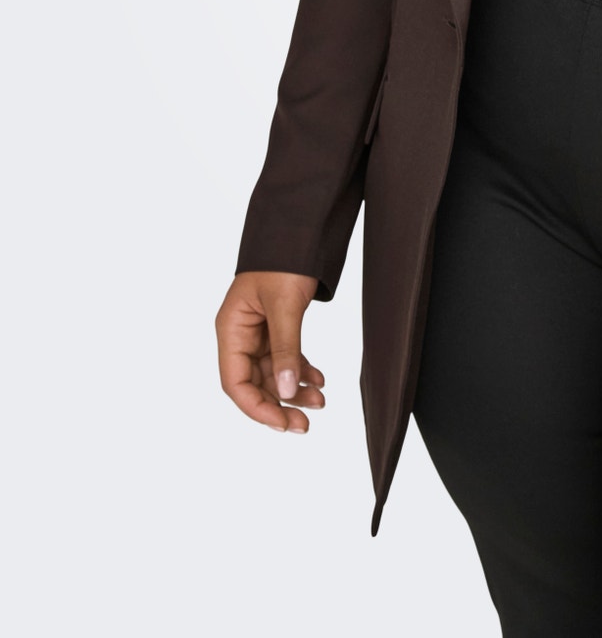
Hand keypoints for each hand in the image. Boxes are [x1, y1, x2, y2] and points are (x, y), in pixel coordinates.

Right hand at [216, 271, 324, 433]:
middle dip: (279, 404)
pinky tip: (318, 380)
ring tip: (320, 402)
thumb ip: (286, 349)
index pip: (235, 381)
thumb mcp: (284, 305)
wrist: (299, 228)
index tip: (282, 423)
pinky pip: (285, 358)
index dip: (257, 407)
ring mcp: (258, 331)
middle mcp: (240, 334)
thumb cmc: (283, 259)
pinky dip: (300, 371)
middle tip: (305, 424)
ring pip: (273, 373)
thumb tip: (286, 391)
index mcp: (231, 329)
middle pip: (254, 383)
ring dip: (294, 390)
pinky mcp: (276, 326)